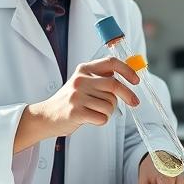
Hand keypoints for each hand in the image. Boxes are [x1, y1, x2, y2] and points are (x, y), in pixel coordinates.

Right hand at [19, 58, 139, 147]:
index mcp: (84, 69)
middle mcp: (80, 80)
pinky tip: (91, 119)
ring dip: (108, 112)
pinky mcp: (76, 112)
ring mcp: (77, 96)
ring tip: (96, 112)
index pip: (111, 62)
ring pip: (110, 104)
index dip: (127, 71)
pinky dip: (101, 120)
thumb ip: (101, 78)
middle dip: (128, 95)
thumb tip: (129, 76)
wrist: (47, 116)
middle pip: (114, 85)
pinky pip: (102, 117)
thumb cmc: (70, 101)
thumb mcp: (83, 83)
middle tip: (134, 102)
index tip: (136, 80)